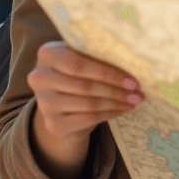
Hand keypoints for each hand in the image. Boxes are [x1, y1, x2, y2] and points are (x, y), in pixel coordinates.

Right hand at [27, 42, 143, 178]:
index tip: (133, 79)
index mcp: (47, 54)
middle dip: (116, 89)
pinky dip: (110, 114)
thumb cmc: (78, 73)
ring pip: (89, 103)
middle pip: (85, 85)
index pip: (78, 63)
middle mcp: (39, 78)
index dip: (108, 72)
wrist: (61, 104)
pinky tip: (124, 110)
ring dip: (116, 103)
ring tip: (135, 100)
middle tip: (138, 92)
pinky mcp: (52, 124)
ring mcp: (44, 103)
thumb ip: (97, 54)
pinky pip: (88, 118)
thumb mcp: (82, 57)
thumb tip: (135, 57)